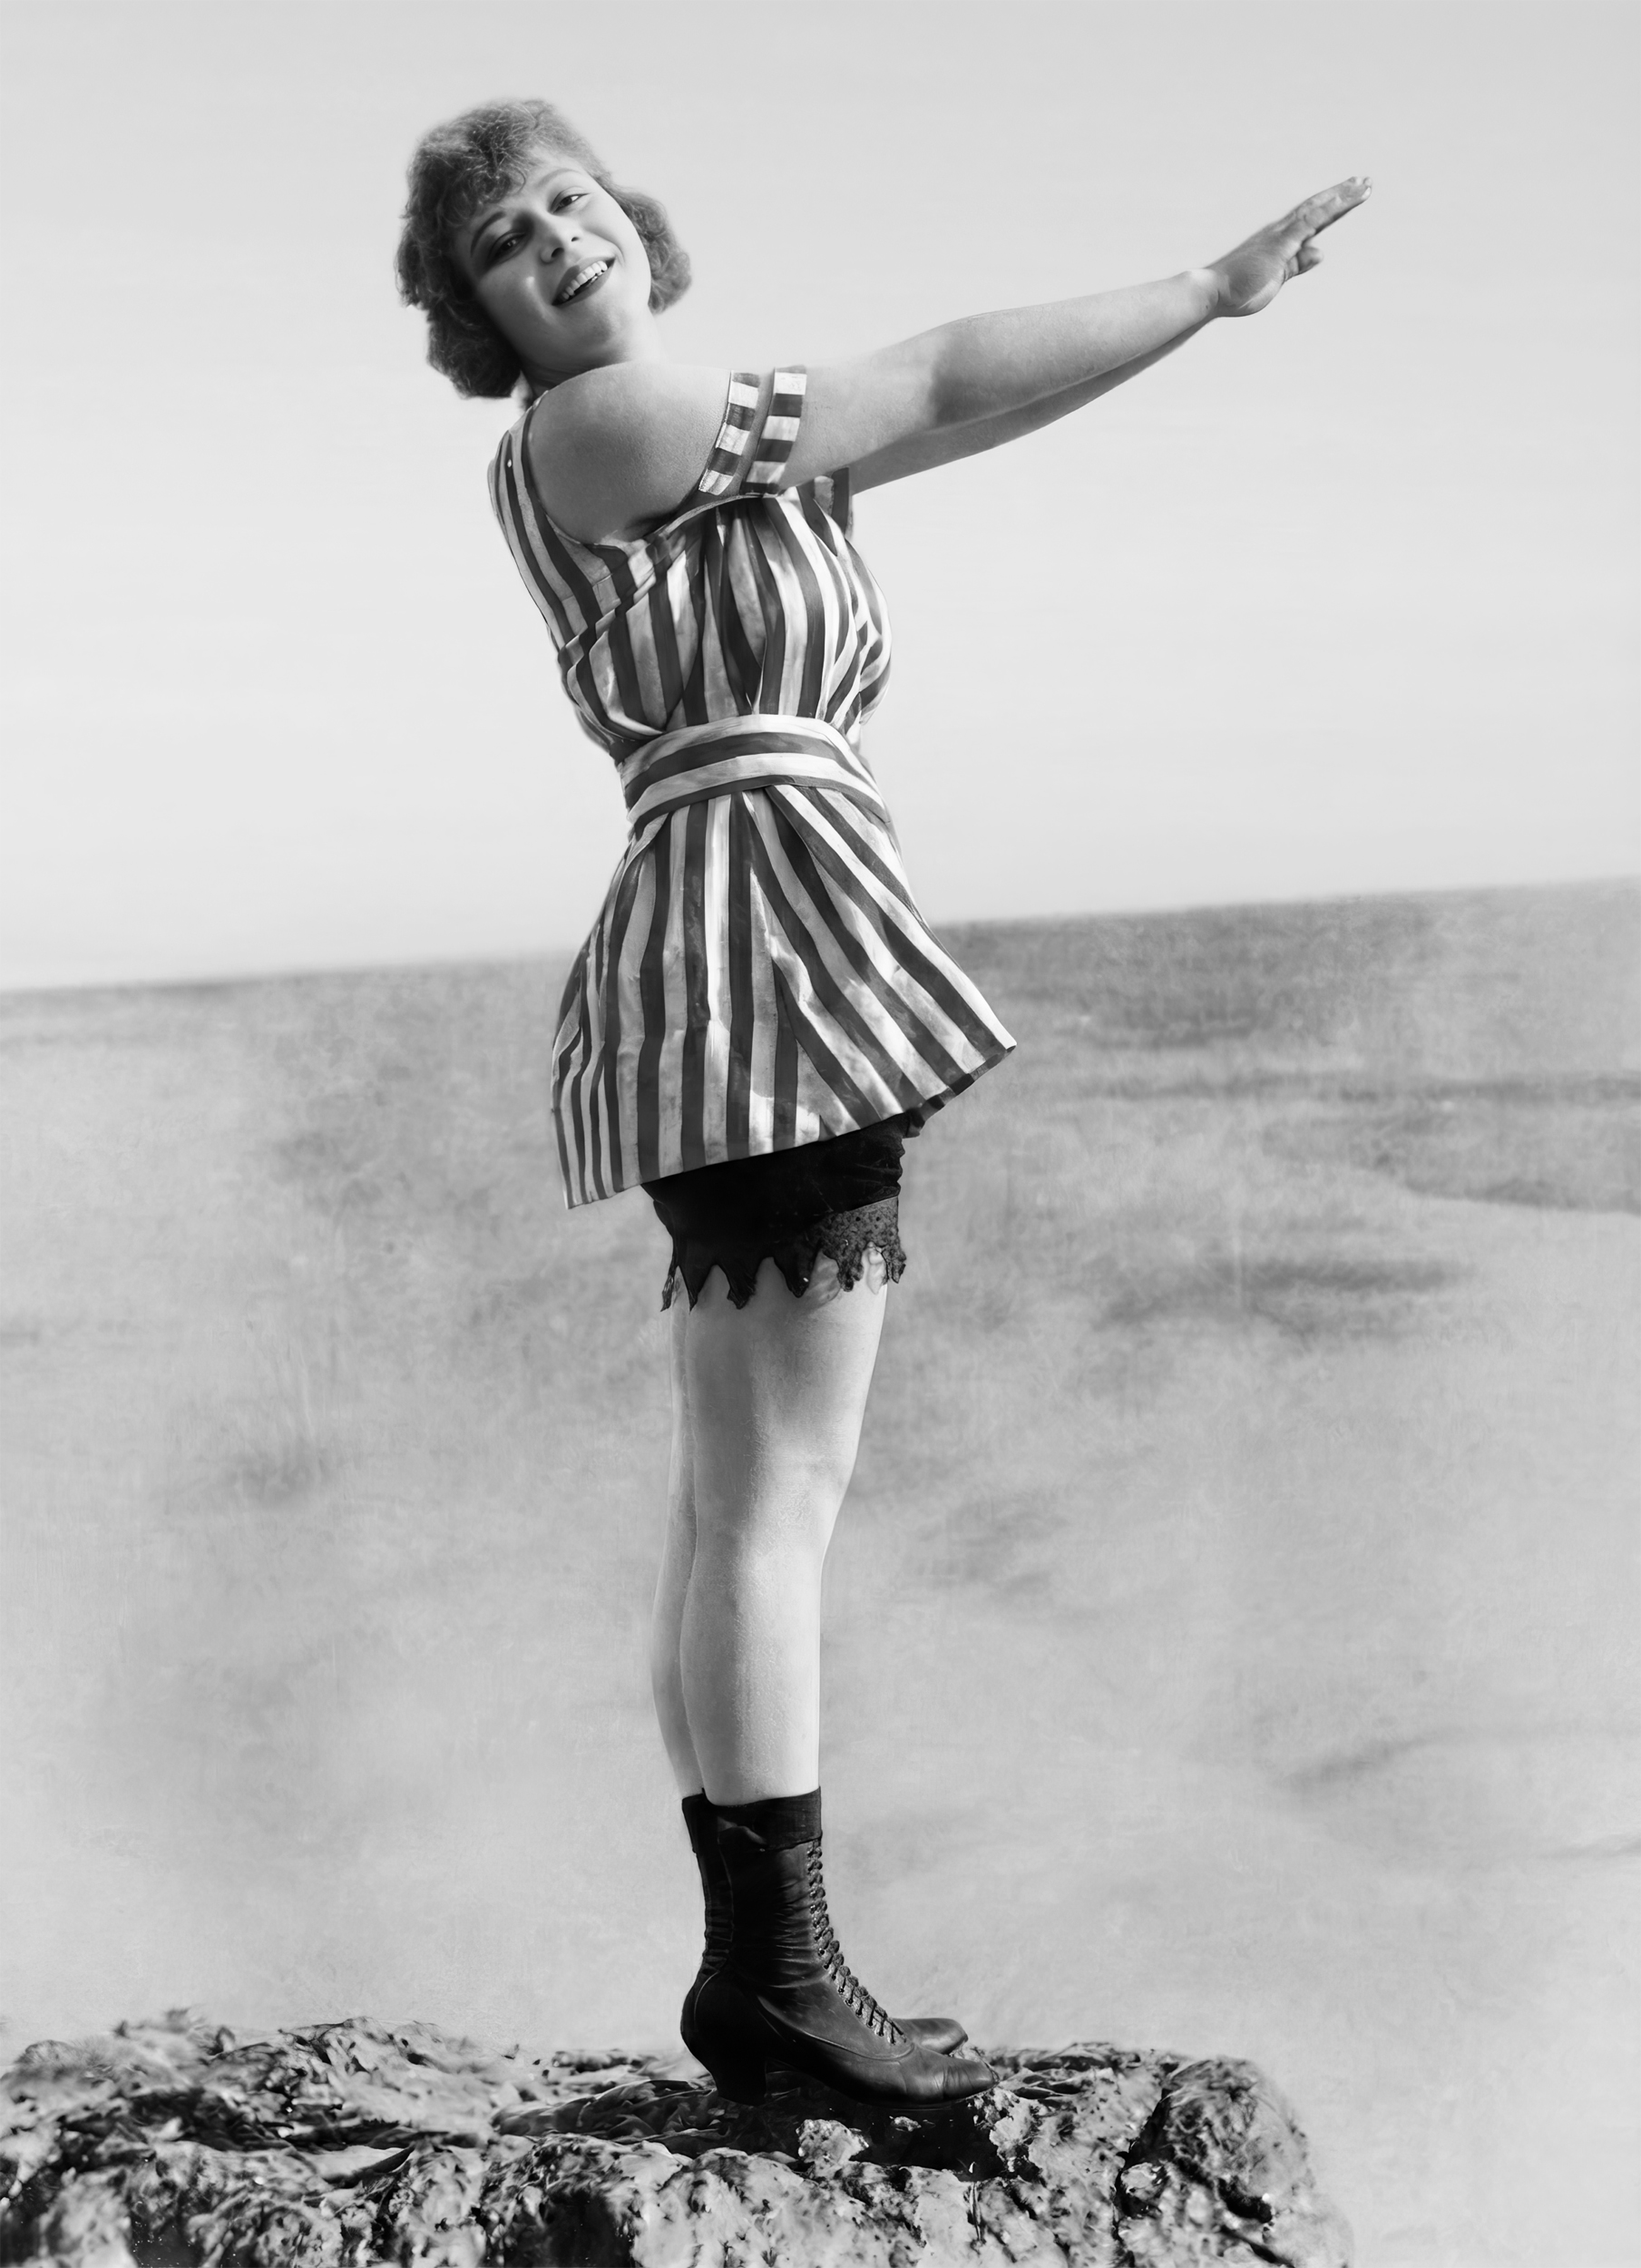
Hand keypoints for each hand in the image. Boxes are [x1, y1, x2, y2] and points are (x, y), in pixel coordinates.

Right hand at [1201, 177, 1370, 317]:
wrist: (1213, 293)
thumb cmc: (1237, 292)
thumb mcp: (1276, 280)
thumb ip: (1297, 266)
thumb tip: (1321, 252)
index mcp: (1280, 243)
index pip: (1312, 222)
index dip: (1333, 208)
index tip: (1351, 197)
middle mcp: (1281, 232)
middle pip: (1318, 208)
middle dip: (1343, 195)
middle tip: (1365, 181)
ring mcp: (1280, 236)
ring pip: (1317, 209)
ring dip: (1342, 196)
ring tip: (1364, 184)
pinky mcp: (1280, 244)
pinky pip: (1309, 221)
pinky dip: (1328, 209)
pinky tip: (1344, 198)